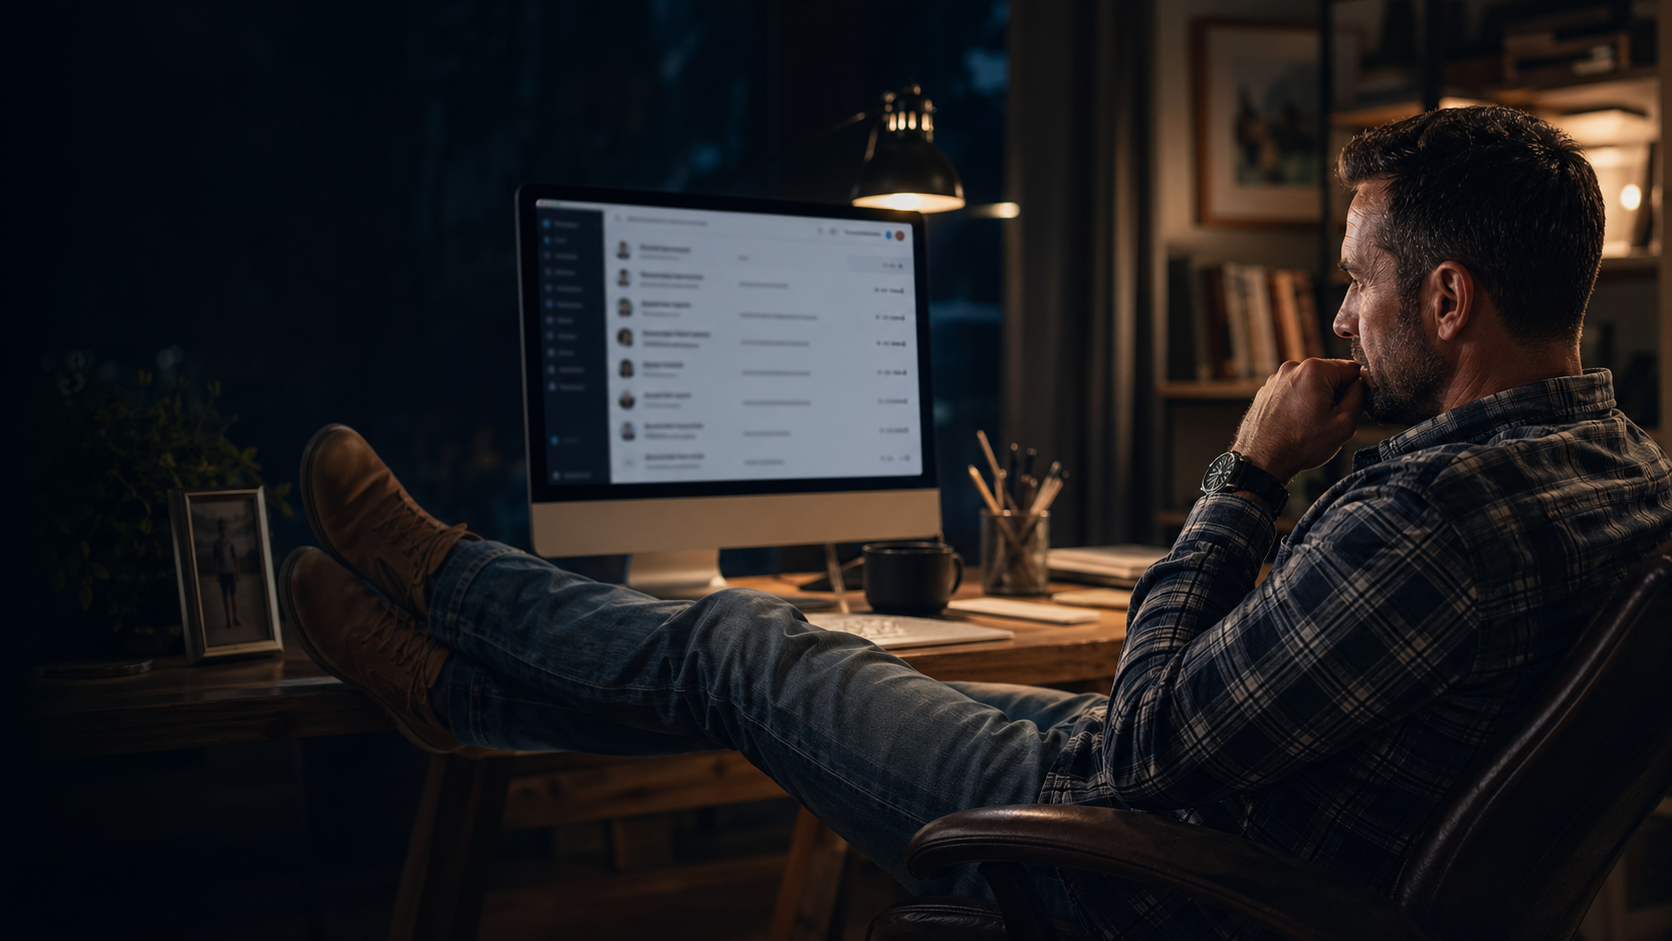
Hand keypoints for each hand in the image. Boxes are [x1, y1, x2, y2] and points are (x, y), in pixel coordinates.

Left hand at [1231, 359, 1366, 482]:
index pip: (1352, 369)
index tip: (1360, 405)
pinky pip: (1294, 392)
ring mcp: (1276, 379)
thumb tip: (1364, 382)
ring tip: (1316, 425)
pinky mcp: (1266, 391)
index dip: (1361, 387)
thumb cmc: (1300, 445)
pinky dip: (1302, 404)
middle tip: (1339, 420)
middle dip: (1339, 394)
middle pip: (1330, 375)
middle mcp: (1292, 368)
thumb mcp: (1344, 423)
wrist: (1261, 461)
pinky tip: (1300, 424)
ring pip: (1311, 384)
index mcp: (1314, 370)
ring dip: (1320, 400)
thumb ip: (1360, 396)